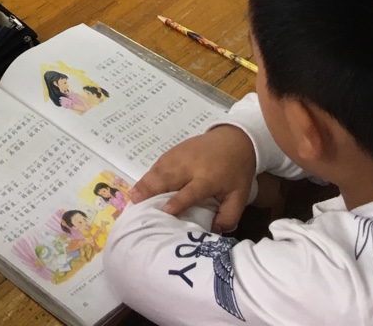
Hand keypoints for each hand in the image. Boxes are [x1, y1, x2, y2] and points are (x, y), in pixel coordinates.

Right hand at [130, 124, 256, 231]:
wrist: (234, 139)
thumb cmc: (236, 172)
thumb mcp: (239, 197)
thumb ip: (228, 216)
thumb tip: (212, 233)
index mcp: (208, 178)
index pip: (191, 191)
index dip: (178, 201)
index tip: (165, 211)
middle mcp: (191, 166)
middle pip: (168, 177)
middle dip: (151, 189)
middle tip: (135, 203)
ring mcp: (181, 155)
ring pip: (160, 169)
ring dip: (146, 182)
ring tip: (133, 196)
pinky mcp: (175, 150)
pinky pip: (159, 163)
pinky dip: (149, 174)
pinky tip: (141, 184)